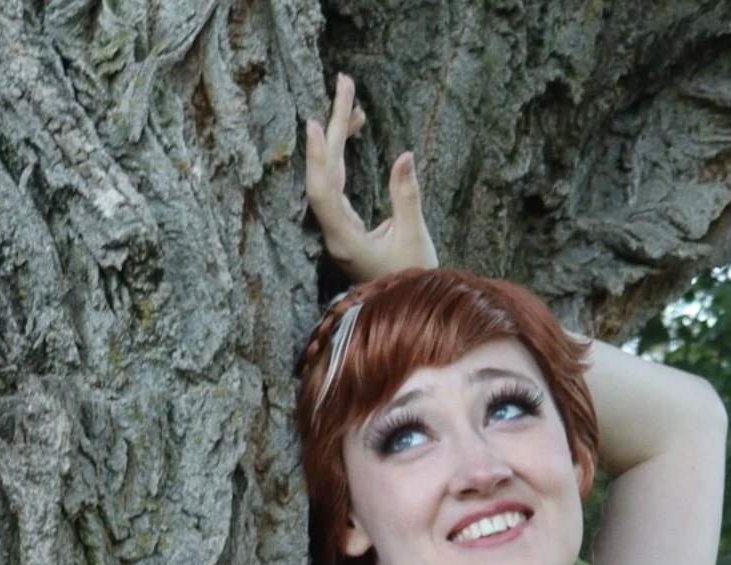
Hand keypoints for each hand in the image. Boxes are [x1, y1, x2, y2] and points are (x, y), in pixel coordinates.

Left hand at [305, 71, 437, 279]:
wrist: (408, 313)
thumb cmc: (413, 281)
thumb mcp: (414, 238)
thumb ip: (406, 196)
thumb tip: (405, 156)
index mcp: (346, 240)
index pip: (323, 192)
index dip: (318, 157)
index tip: (316, 123)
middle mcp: (336, 233)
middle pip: (325, 174)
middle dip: (333, 129)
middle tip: (345, 86)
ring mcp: (338, 231)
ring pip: (330, 177)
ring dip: (338, 139)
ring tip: (354, 106)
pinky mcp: (346, 227)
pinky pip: (337, 185)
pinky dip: (343, 158)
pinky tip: (351, 135)